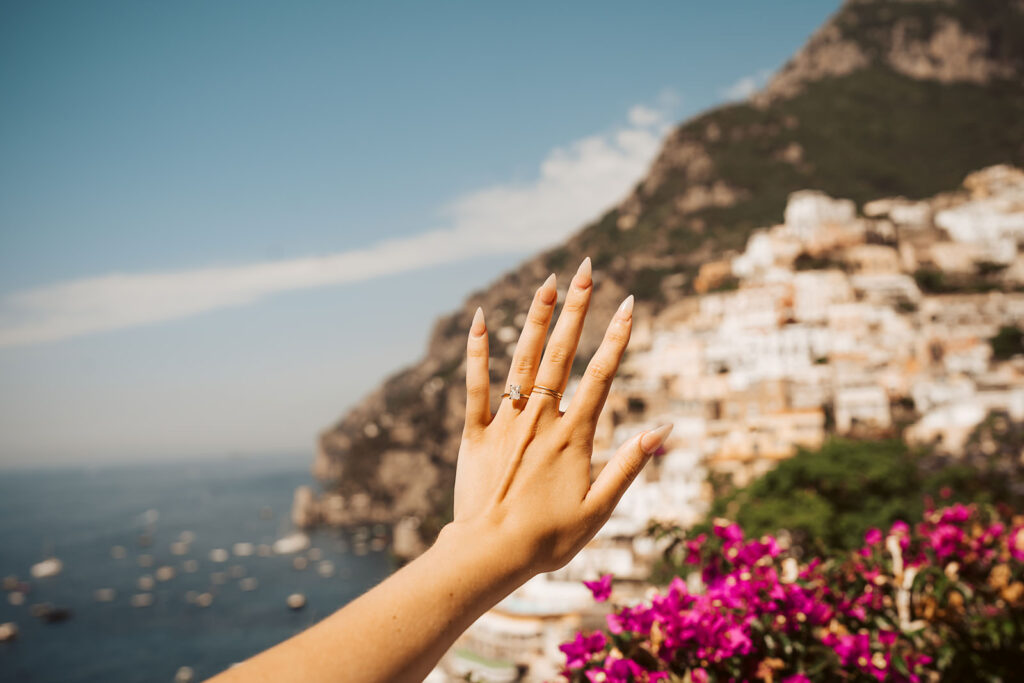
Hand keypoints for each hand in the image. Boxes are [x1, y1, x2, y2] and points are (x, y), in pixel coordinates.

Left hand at [446, 257, 672, 577]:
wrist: (492, 553)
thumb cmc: (550, 538)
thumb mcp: (601, 507)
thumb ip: (631, 464)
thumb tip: (664, 427)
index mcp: (574, 435)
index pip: (601, 374)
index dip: (617, 336)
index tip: (629, 302)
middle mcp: (541, 419)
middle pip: (561, 353)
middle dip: (576, 308)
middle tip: (585, 269)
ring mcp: (506, 423)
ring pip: (521, 360)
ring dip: (535, 318)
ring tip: (546, 282)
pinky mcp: (474, 434)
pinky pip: (475, 385)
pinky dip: (476, 351)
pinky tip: (478, 318)